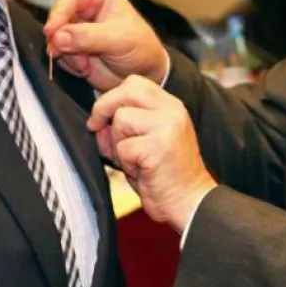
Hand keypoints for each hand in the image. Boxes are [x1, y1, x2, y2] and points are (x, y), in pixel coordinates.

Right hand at [45, 0, 168, 91]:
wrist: (144, 74)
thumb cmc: (141, 48)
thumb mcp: (119, 39)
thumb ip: (89, 36)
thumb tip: (59, 36)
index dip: (58, 13)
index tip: (52, 32)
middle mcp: (83, 7)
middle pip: (57, 18)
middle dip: (61, 39)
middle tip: (67, 53)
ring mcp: (75, 28)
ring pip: (55, 38)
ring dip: (67, 54)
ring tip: (87, 63)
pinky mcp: (71, 47)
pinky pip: (58, 55)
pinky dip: (69, 64)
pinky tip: (86, 67)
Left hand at [89, 75, 216, 232]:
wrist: (190, 203)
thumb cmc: (166, 177)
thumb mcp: (148, 141)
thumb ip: (127, 126)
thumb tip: (97, 120)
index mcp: (172, 107)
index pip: (135, 83)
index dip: (112, 96)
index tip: (102, 117)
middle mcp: (173, 111)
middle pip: (128, 90)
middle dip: (104, 107)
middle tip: (95, 126)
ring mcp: (167, 127)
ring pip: (121, 119)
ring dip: (118, 144)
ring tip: (135, 161)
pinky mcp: (158, 146)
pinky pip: (123, 147)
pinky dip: (125, 163)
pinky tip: (141, 172)